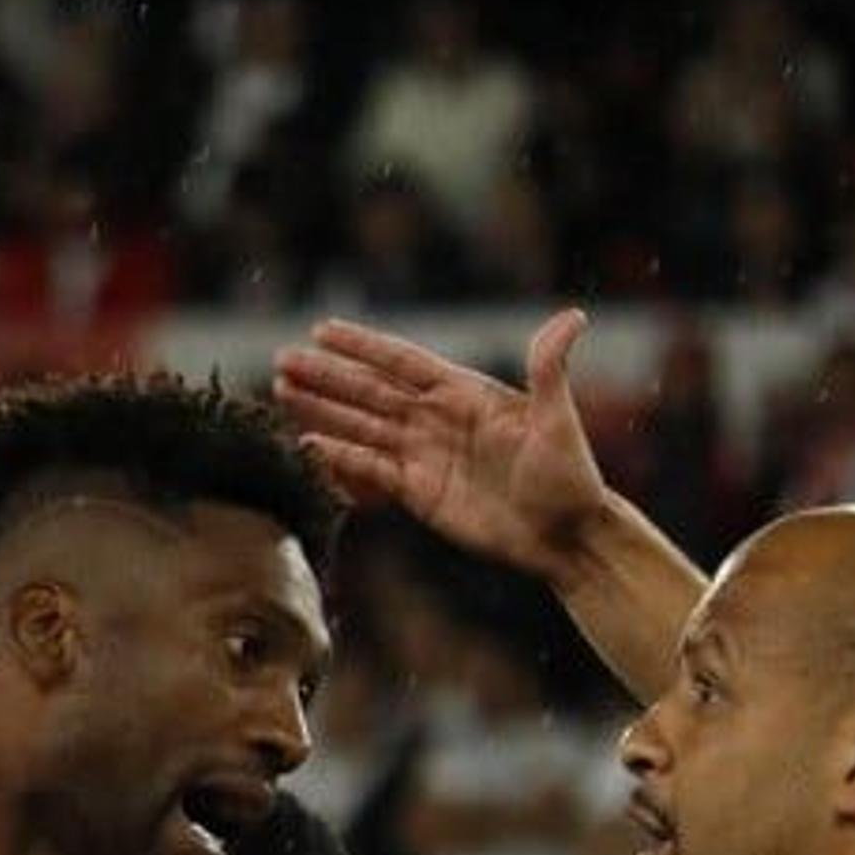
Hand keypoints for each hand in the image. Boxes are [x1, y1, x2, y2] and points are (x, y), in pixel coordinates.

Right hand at [275, 310, 612, 582]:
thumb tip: (572, 316)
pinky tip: (306, 444)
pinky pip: (370, 471)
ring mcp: (424, 456)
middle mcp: (438, 419)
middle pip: (371, 392)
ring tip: (281, 392)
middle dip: (326, 376)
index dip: (363, 347)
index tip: (323, 330)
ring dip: (322, 409)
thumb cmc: (570, 476)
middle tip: (282, 360)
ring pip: (362, 426)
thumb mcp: (558, 420)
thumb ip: (549, 369)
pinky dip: (338, 458)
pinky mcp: (418, 493)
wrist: (567, 537)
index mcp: (465, 393)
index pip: (403, 362)